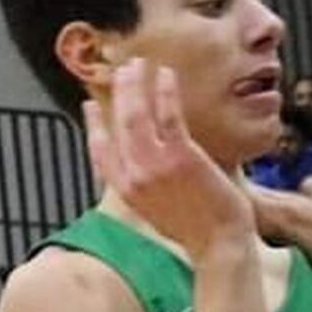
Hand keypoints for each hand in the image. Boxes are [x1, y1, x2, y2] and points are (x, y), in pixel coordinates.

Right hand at [85, 59, 255, 260]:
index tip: (91, 105)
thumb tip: (149, 167)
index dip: (93, 125)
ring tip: (140, 65)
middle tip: (124, 70)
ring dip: (136, 84)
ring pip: (137, 114)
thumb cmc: (198, 232)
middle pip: (118, 123)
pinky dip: (165, 91)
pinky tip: (167, 76)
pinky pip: (168, 115)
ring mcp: (156, 165)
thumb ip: (147, 188)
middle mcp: (135, 176)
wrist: (220, 246)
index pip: (99, 151)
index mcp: (126, 191)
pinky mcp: (181, 157)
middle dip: (120, 91)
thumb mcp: (159, 212)